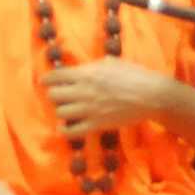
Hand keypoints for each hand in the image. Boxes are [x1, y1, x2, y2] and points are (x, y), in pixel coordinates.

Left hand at [44, 57, 177, 135]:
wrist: (150, 95)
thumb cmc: (133, 74)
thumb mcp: (110, 62)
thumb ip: (92, 66)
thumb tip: (80, 68)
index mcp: (86, 73)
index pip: (56, 76)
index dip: (47, 79)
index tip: (44, 82)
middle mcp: (84, 91)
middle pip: (53, 95)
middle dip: (54, 95)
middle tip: (60, 96)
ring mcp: (89, 109)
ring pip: (60, 112)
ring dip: (61, 111)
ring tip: (67, 110)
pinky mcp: (96, 124)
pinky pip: (72, 131)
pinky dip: (65, 131)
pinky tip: (65, 128)